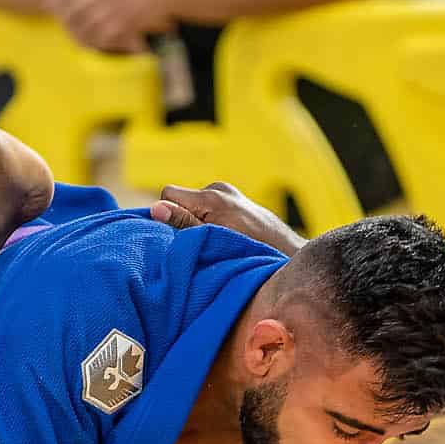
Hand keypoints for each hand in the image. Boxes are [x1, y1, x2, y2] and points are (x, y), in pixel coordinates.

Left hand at [43, 0, 172, 53]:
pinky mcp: (118, 29)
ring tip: (72, 31)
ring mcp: (108, 12)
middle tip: (61, 20)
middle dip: (62, 17)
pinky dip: (89, 41)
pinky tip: (89, 39)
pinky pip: (96, 40)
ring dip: (73, 31)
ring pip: (79, 28)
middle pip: (69, 11)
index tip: (49, 4)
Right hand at [150, 182, 307, 254]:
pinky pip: (211, 208)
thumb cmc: (252, 251)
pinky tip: (224, 238)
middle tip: (196, 244)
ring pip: (196, 206)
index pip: (168, 194)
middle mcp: (221, 189)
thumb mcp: (212, 240)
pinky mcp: (238, 202)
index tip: (174, 235)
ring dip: (198, 223)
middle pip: (182, 200)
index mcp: (212, 195)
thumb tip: (156, 209)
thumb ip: (183, 223)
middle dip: (182, 220)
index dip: (166, 215)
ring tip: (214, 243)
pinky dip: (211, 222)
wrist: (289, 254)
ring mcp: (231, 194)